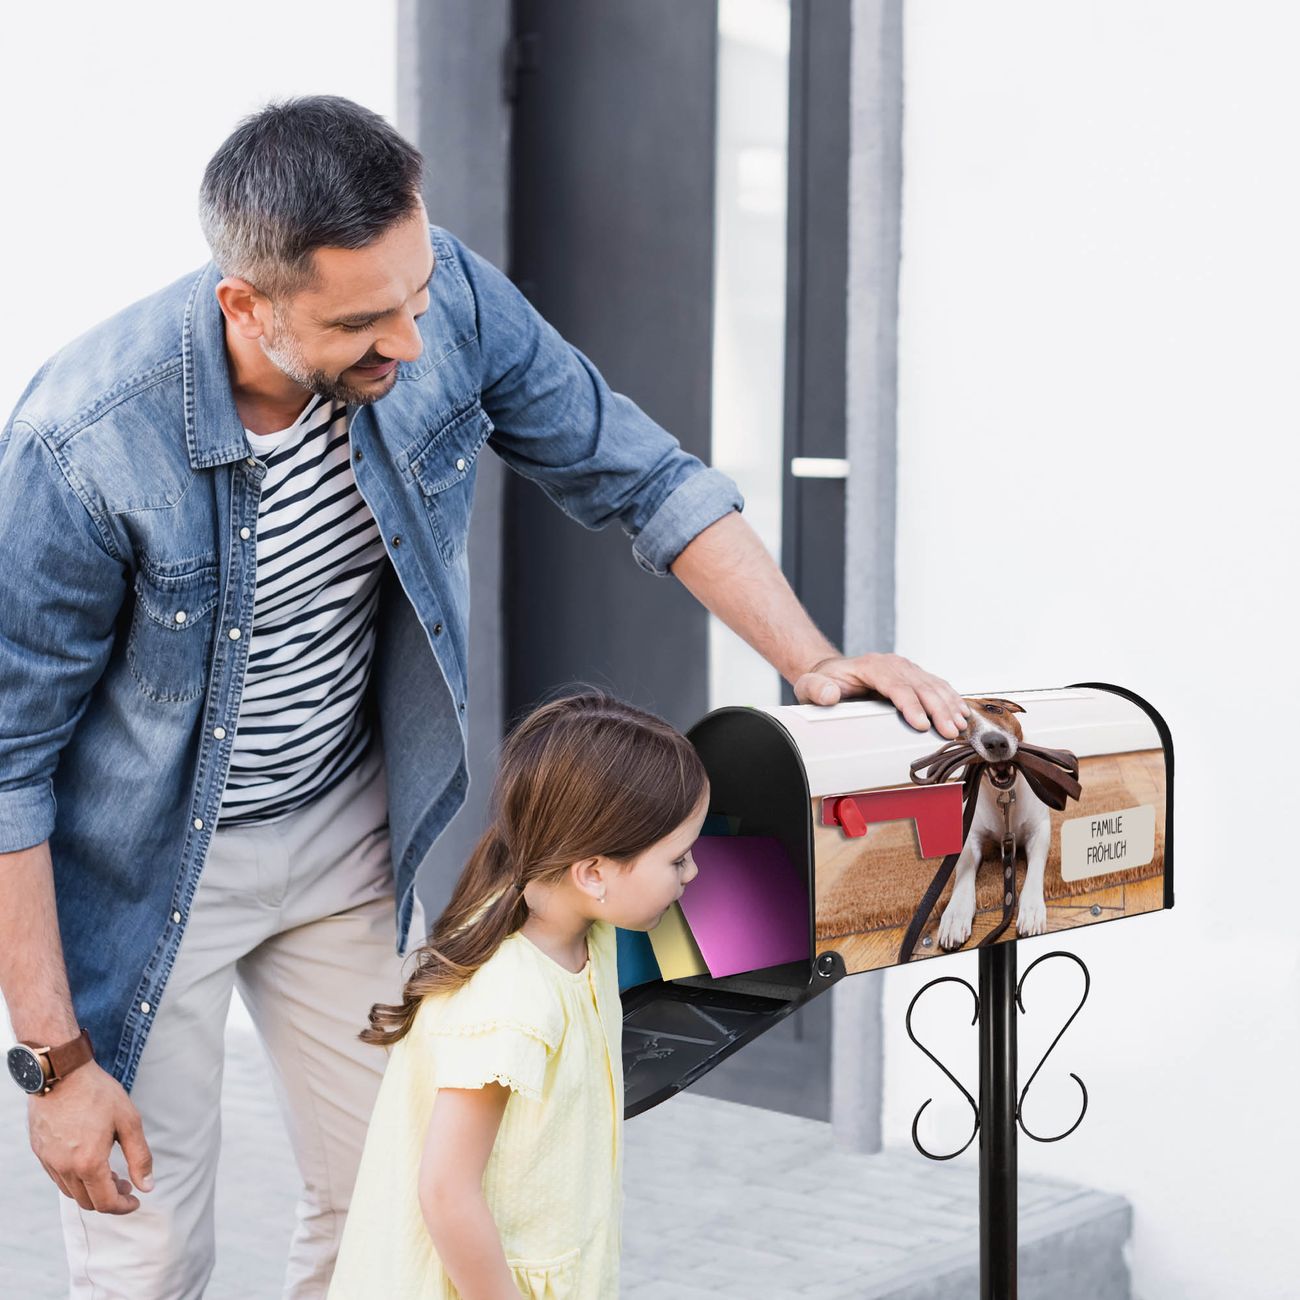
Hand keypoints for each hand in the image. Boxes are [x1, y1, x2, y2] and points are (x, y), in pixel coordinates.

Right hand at [28, 1060, 153, 1213]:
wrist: (62, 1074)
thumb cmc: (98, 1094)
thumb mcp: (128, 1121)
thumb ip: (139, 1157)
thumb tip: (147, 1186)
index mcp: (89, 1163)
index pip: (106, 1202)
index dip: (123, 1207)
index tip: (135, 1200)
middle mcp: (65, 1168)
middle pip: (87, 1202)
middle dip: (110, 1198)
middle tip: (125, 1184)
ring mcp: (50, 1162)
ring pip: (71, 1192)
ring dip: (92, 1190)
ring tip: (110, 1173)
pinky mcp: (40, 1153)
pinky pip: (58, 1177)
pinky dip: (76, 1179)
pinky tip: (88, 1162)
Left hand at [792, 653, 969, 737]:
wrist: (831, 673)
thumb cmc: (823, 683)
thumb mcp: (810, 687)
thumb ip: (817, 690)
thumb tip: (830, 694)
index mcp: (871, 666)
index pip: (895, 685)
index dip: (910, 705)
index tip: (921, 724)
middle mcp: (893, 664)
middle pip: (920, 686)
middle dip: (937, 709)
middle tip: (949, 732)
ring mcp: (906, 669)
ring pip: (933, 685)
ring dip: (949, 706)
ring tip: (960, 727)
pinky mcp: (914, 676)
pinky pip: (937, 686)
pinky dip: (952, 699)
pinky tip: (962, 713)